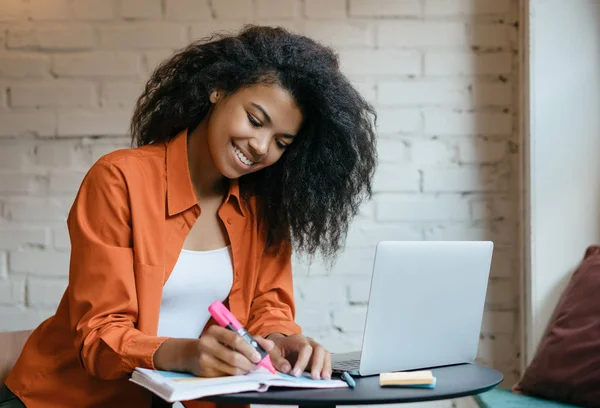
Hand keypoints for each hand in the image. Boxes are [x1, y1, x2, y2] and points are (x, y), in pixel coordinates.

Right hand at [155, 325, 274, 376]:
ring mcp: (204, 359)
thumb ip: (251, 339)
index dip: (249, 349)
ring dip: (244, 370)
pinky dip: (235, 375)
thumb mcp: (230, 335)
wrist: (190, 354)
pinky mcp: (204, 372)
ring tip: (250, 368)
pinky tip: (239, 371)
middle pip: (233, 356)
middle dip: (249, 363)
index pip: (235, 339)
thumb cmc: (216, 342)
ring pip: (230, 369)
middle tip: (257, 365)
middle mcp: (207, 343)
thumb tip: (270, 345)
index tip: (258, 356)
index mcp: (214, 331)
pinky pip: (225, 375)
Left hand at [267, 333, 331, 379]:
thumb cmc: (277, 348)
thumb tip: (287, 368)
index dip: (302, 361)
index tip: (296, 373)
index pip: (305, 347)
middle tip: (314, 377)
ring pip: (325, 354)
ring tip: (324, 378)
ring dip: (325, 366)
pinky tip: (325, 377)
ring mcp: (315, 349)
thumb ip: (277, 360)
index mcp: (297, 339)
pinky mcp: (318, 357)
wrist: (280, 345)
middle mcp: (309, 342)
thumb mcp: (272, 352)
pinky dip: (326, 369)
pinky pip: (326, 360)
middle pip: (319, 349)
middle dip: (318, 364)